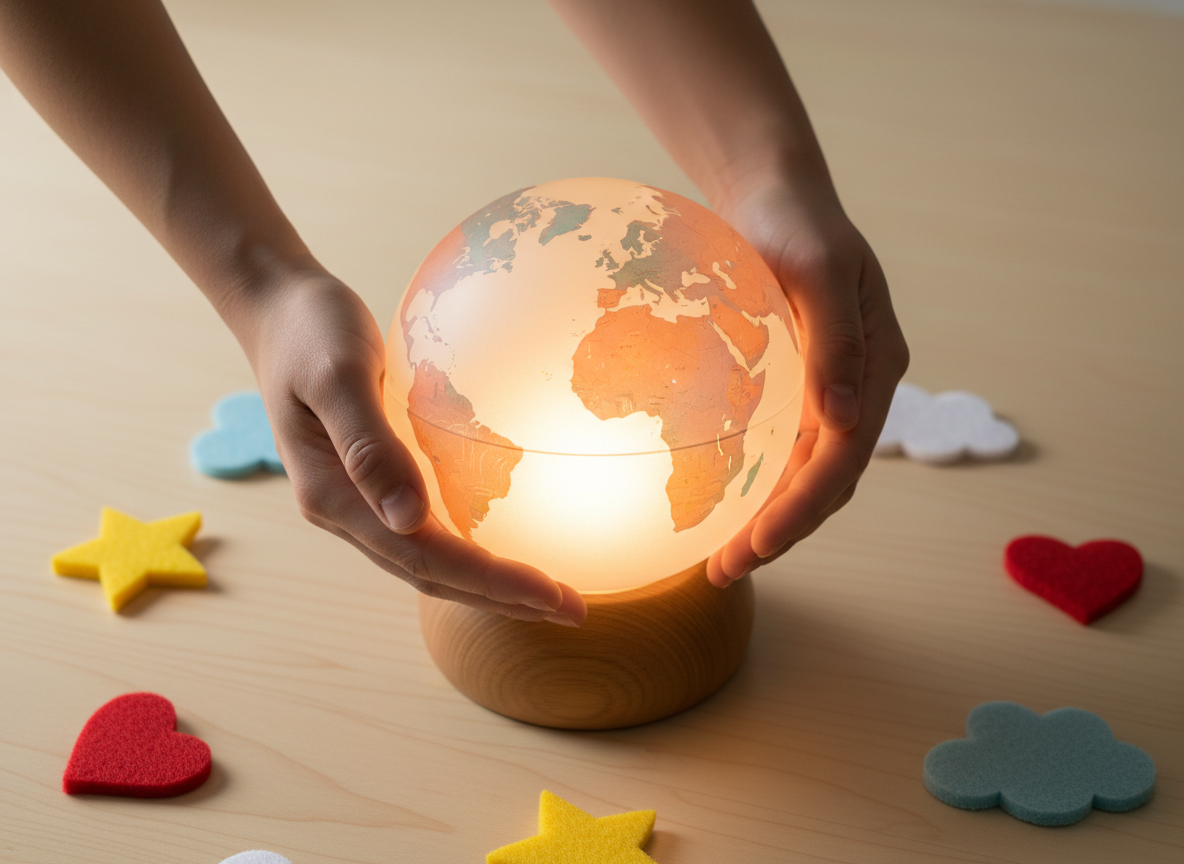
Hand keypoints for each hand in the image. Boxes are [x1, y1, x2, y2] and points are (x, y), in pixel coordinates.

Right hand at [233, 267, 587, 624]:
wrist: (277, 309)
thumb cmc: (310, 330)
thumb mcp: (338, 375)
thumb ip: (369, 446)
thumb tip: (409, 519)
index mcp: (334, 496)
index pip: (423, 559)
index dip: (490, 583)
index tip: (551, 596)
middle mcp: (346, 511)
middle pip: (430, 576)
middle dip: (501, 598)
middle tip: (572, 611)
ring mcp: (357, 500)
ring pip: (428, 561)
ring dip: (488, 583)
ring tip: (547, 595)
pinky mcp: (372, 481)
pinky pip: (426, 531)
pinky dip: (469, 550)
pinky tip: (504, 547)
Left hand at [706, 176, 908, 585]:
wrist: (774, 194)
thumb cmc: (795, 223)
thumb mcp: (818, 270)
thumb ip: (836, 342)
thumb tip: (843, 421)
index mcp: (875, 367)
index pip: (844, 458)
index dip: (803, 509)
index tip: (756, 545)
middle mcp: (856, 388)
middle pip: (826, 479)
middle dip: (781, 530)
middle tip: (724, 570)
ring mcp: (827, 390)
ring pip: (805, 472)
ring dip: (768, 517)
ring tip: (720, 557)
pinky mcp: (796, 385)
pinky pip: (782, 447)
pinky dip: (757, 482)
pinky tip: (720, 504)